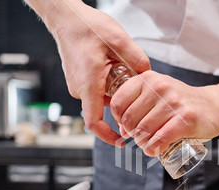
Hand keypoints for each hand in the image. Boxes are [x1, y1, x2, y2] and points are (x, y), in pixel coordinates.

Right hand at [36, 1, 149, 144]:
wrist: (67, 18)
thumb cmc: (88, 27)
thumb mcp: (119, 40)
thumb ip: (137, 61)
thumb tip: (150, 78)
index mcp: (89, 83)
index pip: (94, 121)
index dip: (108, 136)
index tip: (121, 142)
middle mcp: (80, 88)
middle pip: (104, 110)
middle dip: (122, 109)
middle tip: (139, 100)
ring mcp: (78, 85)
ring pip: (102, 100)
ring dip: (117, 95)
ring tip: (127, 77)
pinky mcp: (80, 81)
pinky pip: (97, 91)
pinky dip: (110, 87)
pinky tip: (118, 72)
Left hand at [110, 71, 218, 155]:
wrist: (215, 106)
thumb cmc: (184, 103)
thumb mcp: (159, 93)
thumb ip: (139, 104)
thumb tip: (122, 130)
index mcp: (149, 78)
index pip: (118, 102)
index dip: (118, 119)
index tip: (127, 126)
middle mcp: (160, 87)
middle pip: (129, 119)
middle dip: (132, 135)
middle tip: (142, 139)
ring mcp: (174, 102)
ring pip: (144, 131)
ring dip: (143, 144)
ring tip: (150, 145)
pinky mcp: (186, 119)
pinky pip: (160, 139)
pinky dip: (154, 149)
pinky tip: (155, 150)